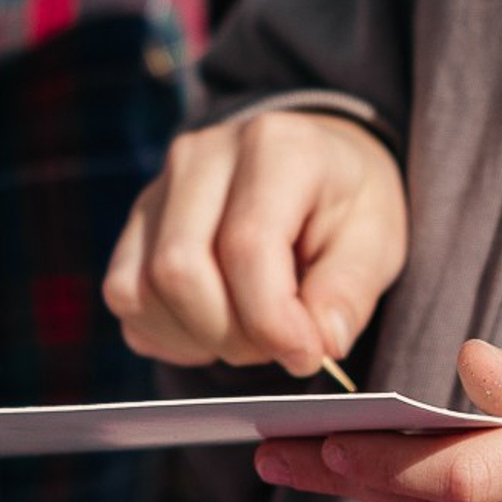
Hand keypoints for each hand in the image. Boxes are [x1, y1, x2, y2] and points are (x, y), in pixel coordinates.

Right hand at [104, 108, 408, 376]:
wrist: (311, 170)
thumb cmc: (344, 206)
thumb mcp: (376, 240)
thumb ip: (348, 293)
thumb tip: (319, 344)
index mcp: (274, 146)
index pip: (246, 246)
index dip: (273, 321)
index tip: (307, 355)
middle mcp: (201, 155)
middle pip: (179, 270)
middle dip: (230, 334)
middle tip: (279, 345)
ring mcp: (156, 188)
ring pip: (140, 290)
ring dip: (197, 338)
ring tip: (250, 332)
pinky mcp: (134, 224)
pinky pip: (125, 297)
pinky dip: (167, 333)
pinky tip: (214, 325)